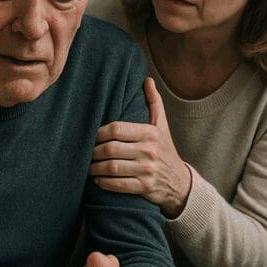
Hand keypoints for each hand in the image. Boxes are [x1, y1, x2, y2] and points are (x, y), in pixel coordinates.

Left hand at [90, 78, 190, 216]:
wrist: (180, 182)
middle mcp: (149, 150)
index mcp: (150, 133)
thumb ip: (154, 102)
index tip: (92, 137)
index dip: (99, 133)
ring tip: (89, 166)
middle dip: (93, 152)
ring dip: (95, 168)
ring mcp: (147, 170)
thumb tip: (147, 80)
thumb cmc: (165, 150)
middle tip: (86, 153)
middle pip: (110, 149)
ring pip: (111, 168)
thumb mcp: (162, 126)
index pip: (116, 129)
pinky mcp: (144, 187)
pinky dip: (103, 182)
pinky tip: (97, 179)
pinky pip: (117, 185)